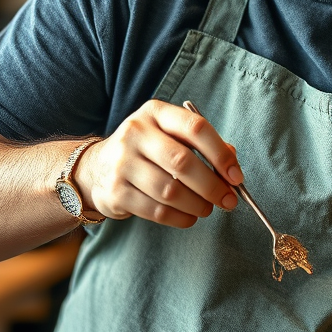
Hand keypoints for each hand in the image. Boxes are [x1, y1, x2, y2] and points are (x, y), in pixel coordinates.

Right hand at [77, 101, 242, 228]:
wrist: (96, 168)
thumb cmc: (146, 151)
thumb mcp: (170, 135)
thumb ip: (202, 145)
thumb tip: (232, 163)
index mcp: (155, 113)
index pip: (195, 127)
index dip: (220, 154)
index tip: (236, 176)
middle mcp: (135, 133)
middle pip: (183, 162)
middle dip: (212, 186)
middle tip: (228, 200)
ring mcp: (122, 163)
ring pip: (171, 191)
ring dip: (198, 205)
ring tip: (207, 208)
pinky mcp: (116, 192)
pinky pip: (157, 210)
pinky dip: (180, 218)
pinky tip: (189, 217)